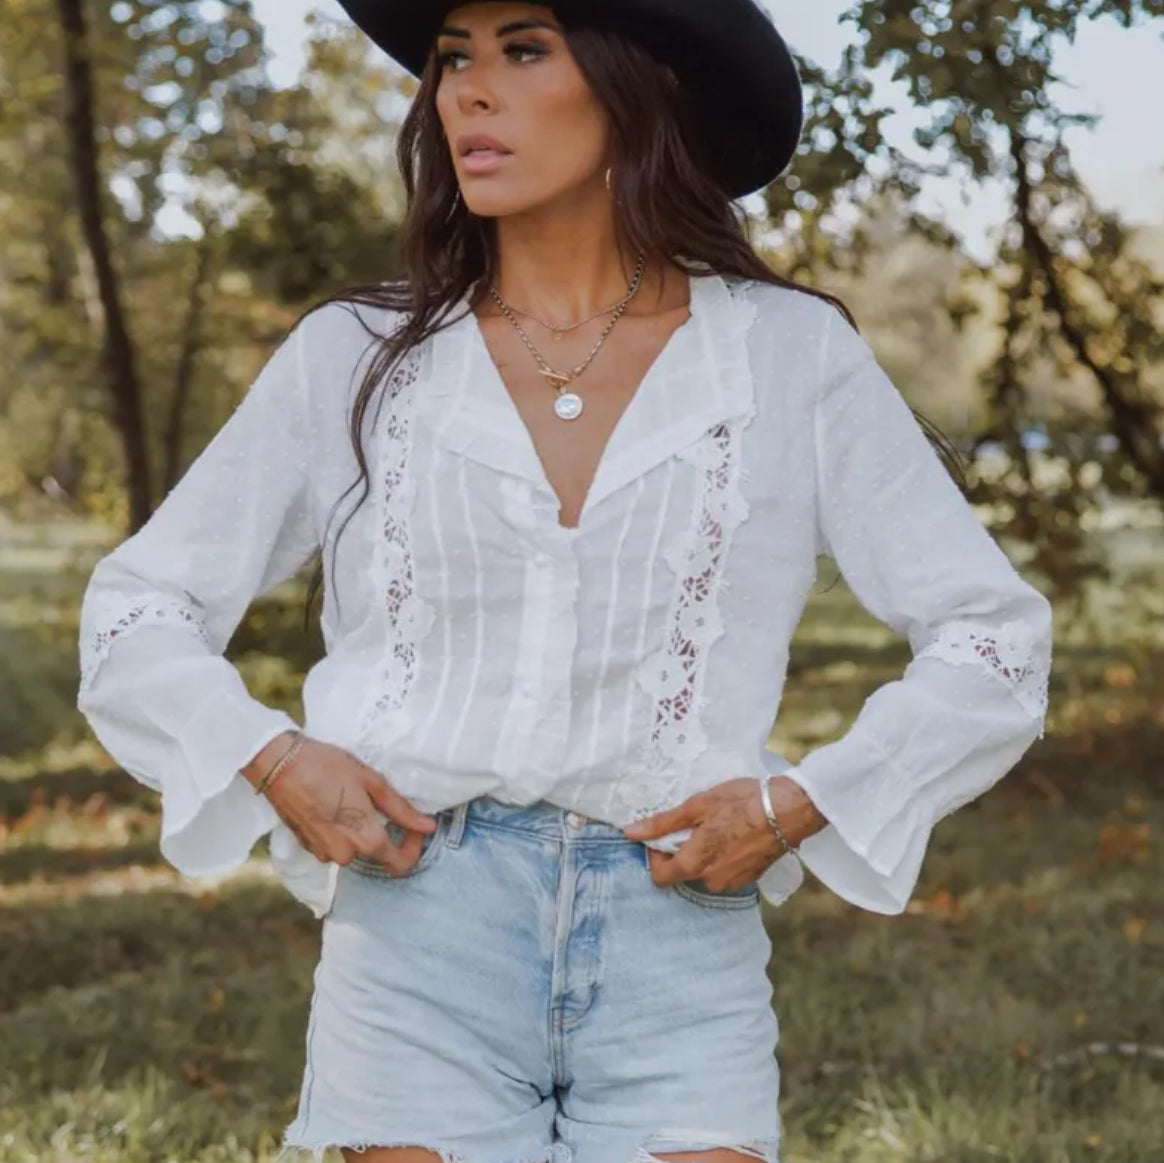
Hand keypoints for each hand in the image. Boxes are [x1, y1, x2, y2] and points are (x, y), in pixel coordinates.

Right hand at [243, 732, 437, 872]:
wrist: (279, 764)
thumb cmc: (328, 766)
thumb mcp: (371, 782)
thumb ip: (402, 810)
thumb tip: (429, 827)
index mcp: (366, 839)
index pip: (400, 863)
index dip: (413, 846)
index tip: (413, 826)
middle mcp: (345, 854)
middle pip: (376, 853)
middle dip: (384, 833)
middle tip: (379, 804)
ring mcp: (323, 853)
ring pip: (354, 849)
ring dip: (359, 831)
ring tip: (353, 799)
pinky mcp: (308, 847)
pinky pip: (334, 845)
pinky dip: (340, 831)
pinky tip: (335, 805)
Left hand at [621, 775, 826, 890]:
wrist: (788, 810)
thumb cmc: (741, 803)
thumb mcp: (696, 806)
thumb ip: (662, 823)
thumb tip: (630, 833)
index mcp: (694, 865)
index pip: (659, 877)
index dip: (655, 856)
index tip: (663, 836)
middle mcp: (712, 881)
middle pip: (684, 873)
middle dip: (683, 851)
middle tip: (694, 824)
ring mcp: (733, 882)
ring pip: (706, 871)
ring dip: (705, 853)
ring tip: (718, 825)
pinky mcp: (751, 877)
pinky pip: (726, 870)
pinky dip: (724, 856)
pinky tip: (735, 833)